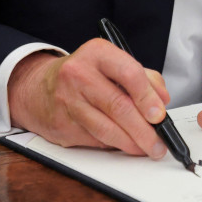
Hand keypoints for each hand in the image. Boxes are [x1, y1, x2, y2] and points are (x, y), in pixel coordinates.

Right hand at [7, 40, 170, 157]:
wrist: (38, 88)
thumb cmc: (84, 75)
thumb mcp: (112, 63)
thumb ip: (143, 77)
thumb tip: (162, 101)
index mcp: (97, 53)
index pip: (129, 73)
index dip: (148, 97)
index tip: (160, 115)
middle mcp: (79, 74)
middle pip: (119, 107)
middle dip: (144, 130)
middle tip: (159, 141)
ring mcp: (68, 101)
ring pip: (106, 129)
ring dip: (132, 143)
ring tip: (147, 148)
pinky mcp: (62, 125)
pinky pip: (95, 140)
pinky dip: (114, 145)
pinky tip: (124, 145)